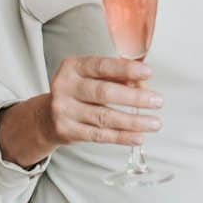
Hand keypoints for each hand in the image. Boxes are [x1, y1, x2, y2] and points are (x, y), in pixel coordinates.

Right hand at [39, 56, 163, 147]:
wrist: (45, 118)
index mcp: (73, 67)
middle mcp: (65, 87)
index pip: (102, 66)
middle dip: (135, 98)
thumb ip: (115, 77)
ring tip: (155, 123)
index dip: (126, 69)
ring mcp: (64, 111)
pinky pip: (100, 135)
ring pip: (104, 117)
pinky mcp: (67, 131)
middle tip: (157, 100)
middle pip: (104, 93)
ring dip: (134, 121)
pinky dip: (122, 137)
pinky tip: (139, 136)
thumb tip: (143, 84)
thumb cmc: (77, 93)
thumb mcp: (90, 78)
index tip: (148, 72)